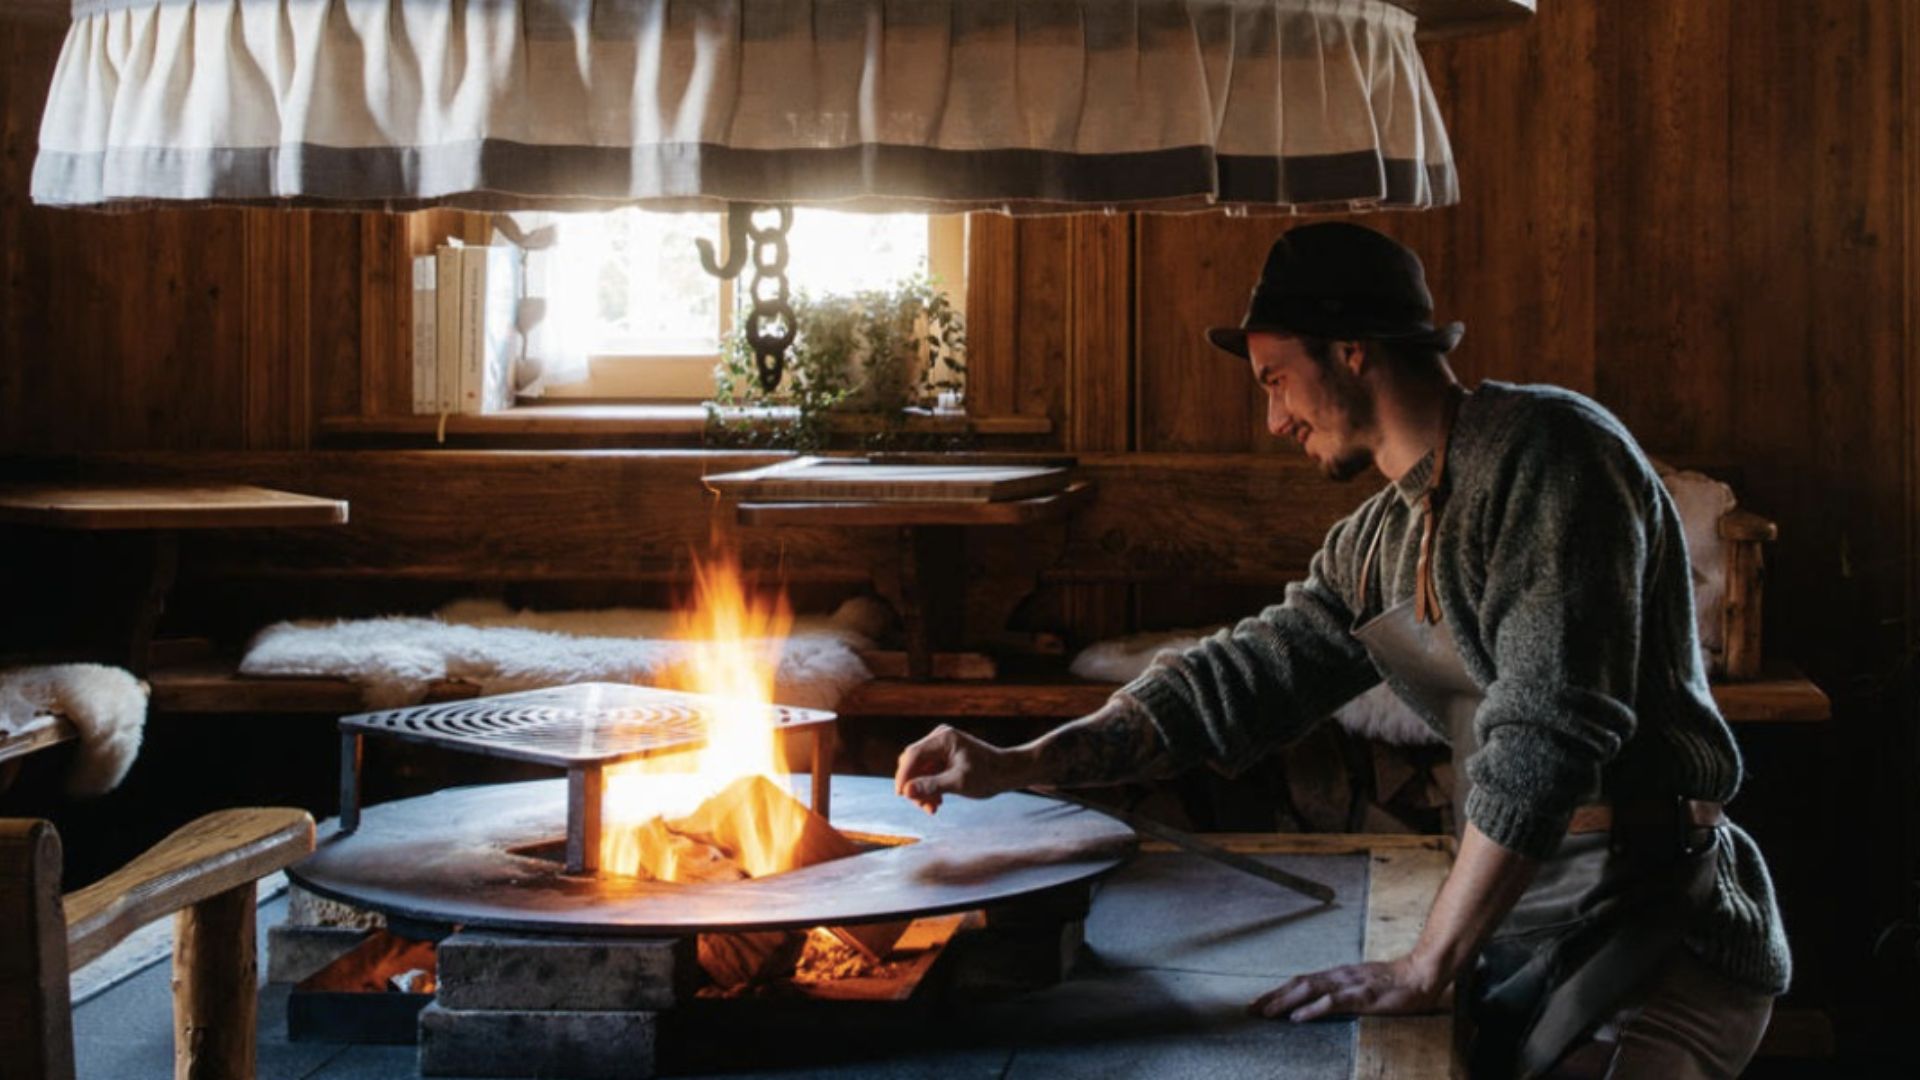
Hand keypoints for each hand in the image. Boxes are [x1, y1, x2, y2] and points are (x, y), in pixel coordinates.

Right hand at [893, 724, 1026, 813]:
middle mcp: (939, 738)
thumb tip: (907, 791)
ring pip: (918, 770)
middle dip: (915, 786)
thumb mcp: (960, 782)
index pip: (913, 755)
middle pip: (913, 763)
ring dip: (922, 790)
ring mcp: (940, 747)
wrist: (1006, 772)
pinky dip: (929, 788)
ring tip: (933, 808)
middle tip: (924, 807)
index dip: (903, 775)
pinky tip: (937, 802)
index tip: (901, 795)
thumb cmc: (988, 774)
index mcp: (943, 738)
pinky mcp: (942, 757)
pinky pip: (927, 773)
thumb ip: (932, 785)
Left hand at [1247, 955, 1447, 1021]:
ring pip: (1309, 990)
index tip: (1258, 1002)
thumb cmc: (1394, 983)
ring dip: (1284, 1002)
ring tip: (1266, 1012)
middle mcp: (1338, 976)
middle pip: (1297, 984)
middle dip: (1272, 996)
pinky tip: (1298, 1018)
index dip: (1278, 991)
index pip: (1301, 981)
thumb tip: (1322, 1002)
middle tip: (1249, 1009)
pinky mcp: (1362, 995)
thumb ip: (1344, 992)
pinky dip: (1312, 1010)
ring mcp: (1350, 984)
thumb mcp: (1363, 986)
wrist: (1422, 974)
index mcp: (1338, 975)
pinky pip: (1333, 1002)